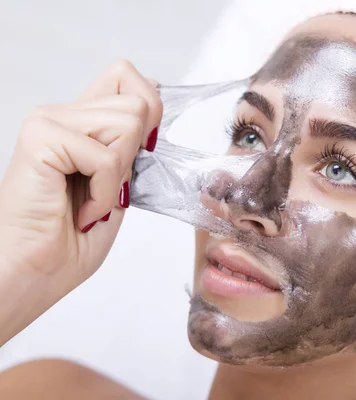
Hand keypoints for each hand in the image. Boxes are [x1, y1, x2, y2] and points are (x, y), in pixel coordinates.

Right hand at [0, 61, 161, 328]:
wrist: (25, 279)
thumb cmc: (63, 246)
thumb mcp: (116, 190)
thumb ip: (129, 151)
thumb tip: (151, 114)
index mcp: (80, 126)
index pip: (127, 79)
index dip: (150, 107)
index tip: (143, 150)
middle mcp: (62, 115)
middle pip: (138, 101)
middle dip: (136, 154)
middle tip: (104, 188)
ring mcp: (48, 122)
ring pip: (130, 122)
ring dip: (119, 176)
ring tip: (89, 202)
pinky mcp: (42, 138)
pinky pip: (108, 158)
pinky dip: (105, 194)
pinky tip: (80, 212)